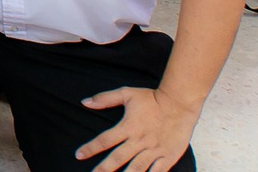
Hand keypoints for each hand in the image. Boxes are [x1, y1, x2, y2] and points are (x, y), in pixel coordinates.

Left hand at [77, 85, 201, 171]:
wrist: (179, 103)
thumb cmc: (151, 98)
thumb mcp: (126, 93)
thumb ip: (104, 98)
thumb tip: (84, 102)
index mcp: (127, 127)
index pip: (104, 140)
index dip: (90, 148)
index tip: (78, 155)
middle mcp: (139, 141)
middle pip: (118, 158)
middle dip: (104, 169)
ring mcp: (154, 150)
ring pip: (136, 168)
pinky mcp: (168, 156)